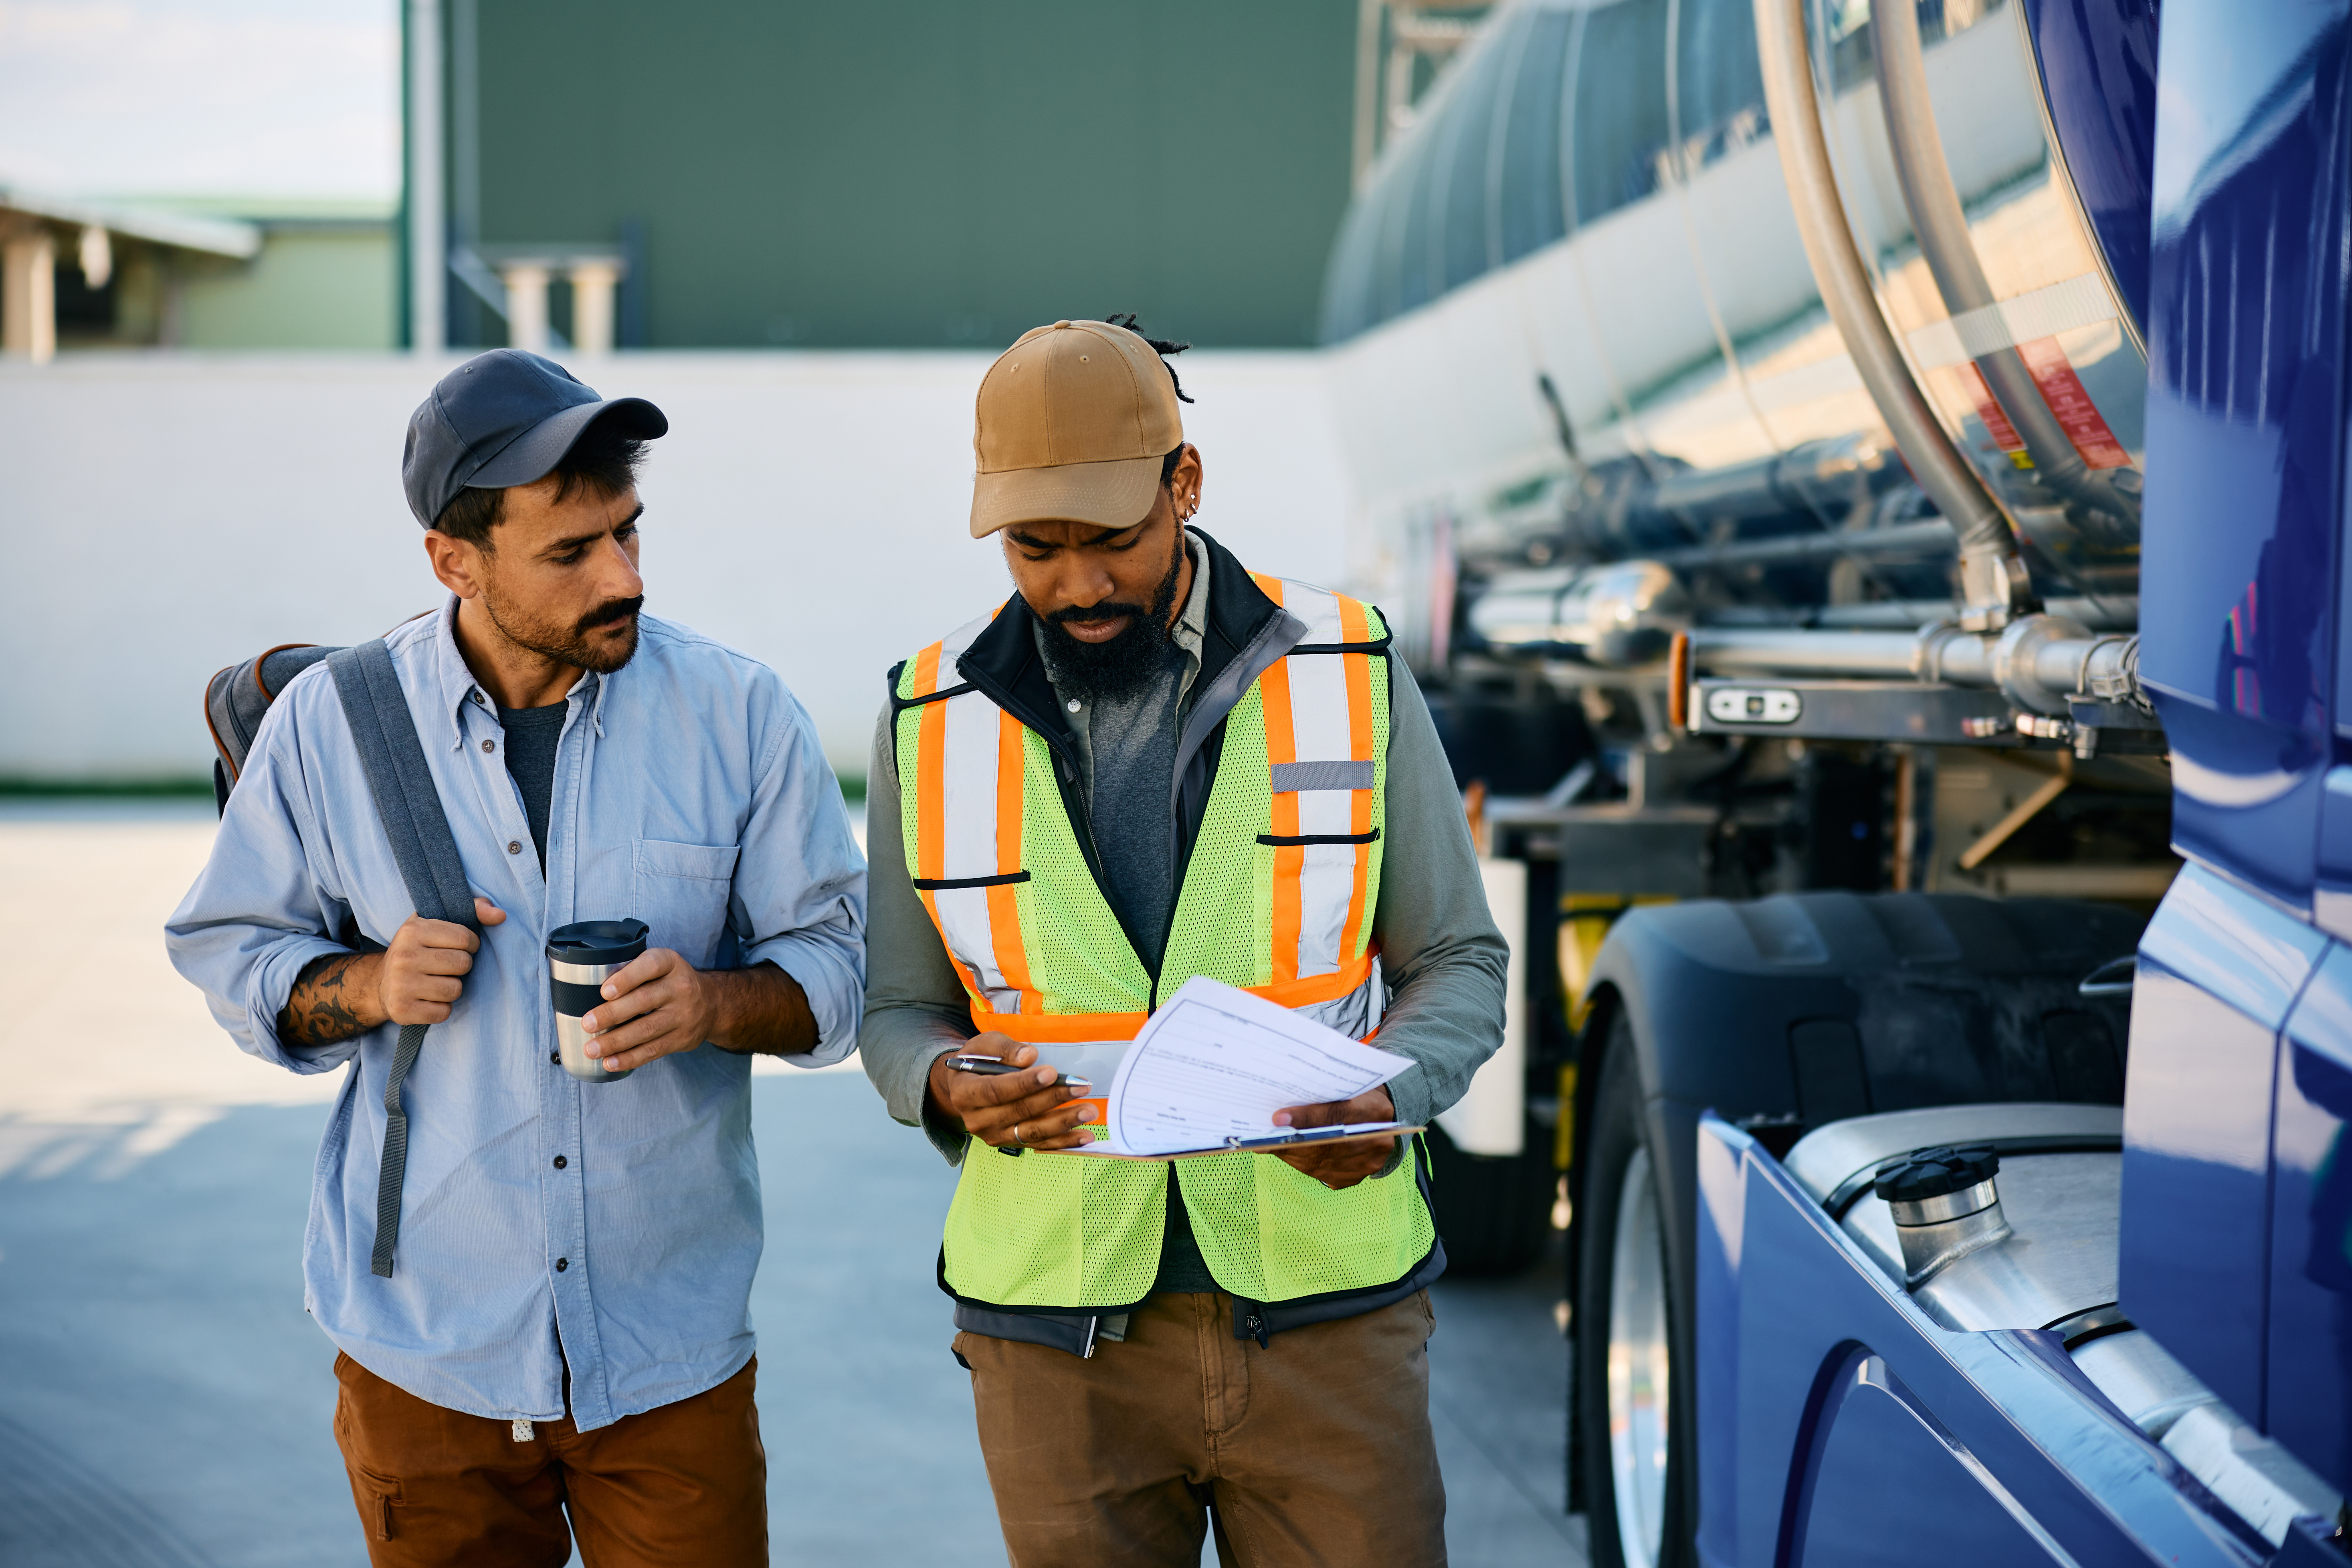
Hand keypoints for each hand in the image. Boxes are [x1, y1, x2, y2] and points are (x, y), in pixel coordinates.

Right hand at [378, 898, 505, 1025]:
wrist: (380, 984)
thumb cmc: (419, 950)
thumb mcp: (437, 923)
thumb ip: (474, 909)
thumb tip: (500, 915)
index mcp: (413, 930)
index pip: (465, 938)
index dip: (470, 945)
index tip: (459, 948)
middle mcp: (404, 956)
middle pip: (462, 964)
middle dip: (461, 967)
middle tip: (446, 967)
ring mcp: (400, 984)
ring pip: (455, 990)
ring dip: (452, 988)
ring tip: (436, 982)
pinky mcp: (402, 1010)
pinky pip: (443, 1012)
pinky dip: (441, 1008)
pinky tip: (428, 999)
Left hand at [579, 948, 720, 1072]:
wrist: (711, 1003)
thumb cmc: (669, 981)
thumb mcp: (659, 965)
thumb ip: (632, 971)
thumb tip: (586, 990)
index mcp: (671, 963)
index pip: (650, 966)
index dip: (627, 978)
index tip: (605, 991)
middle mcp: (681, 987)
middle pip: (645, 1001)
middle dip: (613, 1014)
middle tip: (587, 1024)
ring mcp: (684, 1015)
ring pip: (647, 1029)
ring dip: (616, 1041)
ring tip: (592, 1049)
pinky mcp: (683, 1039)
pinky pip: (653, 1050)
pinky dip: (629, 1058)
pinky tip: (610, 1063)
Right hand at [925, 1035, 1096, 1150]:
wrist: (963, 1088)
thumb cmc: (977, 1061)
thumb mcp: (983, 1045)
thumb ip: (1005, 1049)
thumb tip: (1030, 1056)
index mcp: (966, 1093)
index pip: (996, 1090)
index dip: (1024, 1083)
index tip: (1052, 1072)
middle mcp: (977, 1120)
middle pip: (1019, 1112)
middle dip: (1053, 1099)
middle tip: (1081, 1087)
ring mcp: (994, 1135)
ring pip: (1032, 1132)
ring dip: (1064, 1123)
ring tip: (1089, 1111)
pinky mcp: (1010, 1143)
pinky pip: (1039, 1144)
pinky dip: (1064, 1142)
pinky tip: (1085, 1136)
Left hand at [1270, 1085, 1396, 1190]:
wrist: (1382, 1118)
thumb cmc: (1356, 1096)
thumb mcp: (1346, 1086)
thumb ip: (1322, 1096)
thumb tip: (1284, 1110)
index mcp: (1377, 1110)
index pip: (1337, 1114)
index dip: (1306, 1117)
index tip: (1277, 1118)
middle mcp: (1377, 1141)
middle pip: (1326, 1144)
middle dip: (1290, 1140)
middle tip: (1261, 1136)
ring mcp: (1368, 1163)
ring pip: (1320, 1162)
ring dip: (1291, 1153)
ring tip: (1268, 1143)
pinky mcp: (1356, 1177)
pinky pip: (1321, 1173)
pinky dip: (1300, 1162)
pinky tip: (1287, 1152)